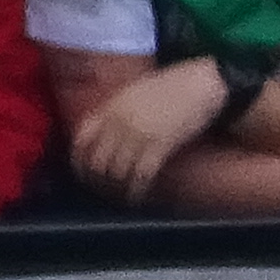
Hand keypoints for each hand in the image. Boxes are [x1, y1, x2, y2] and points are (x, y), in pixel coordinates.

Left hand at [70, 54, 232, 202]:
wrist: (200, 83)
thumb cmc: (173, 86)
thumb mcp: (136, 93)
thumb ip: (118, 110)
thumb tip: (108, 132)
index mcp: (111, 107)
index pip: (82, 138)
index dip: (79, 160)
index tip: (83, 172)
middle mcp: (120, 122)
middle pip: (98, 160)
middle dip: (98, 180)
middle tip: (104, 190)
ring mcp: (139, 134)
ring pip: (117, 171)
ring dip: (118, 188)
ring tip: (122, 196)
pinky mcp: (160, 145)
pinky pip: (141, 174)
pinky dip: (137, 189)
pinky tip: (137, 196)